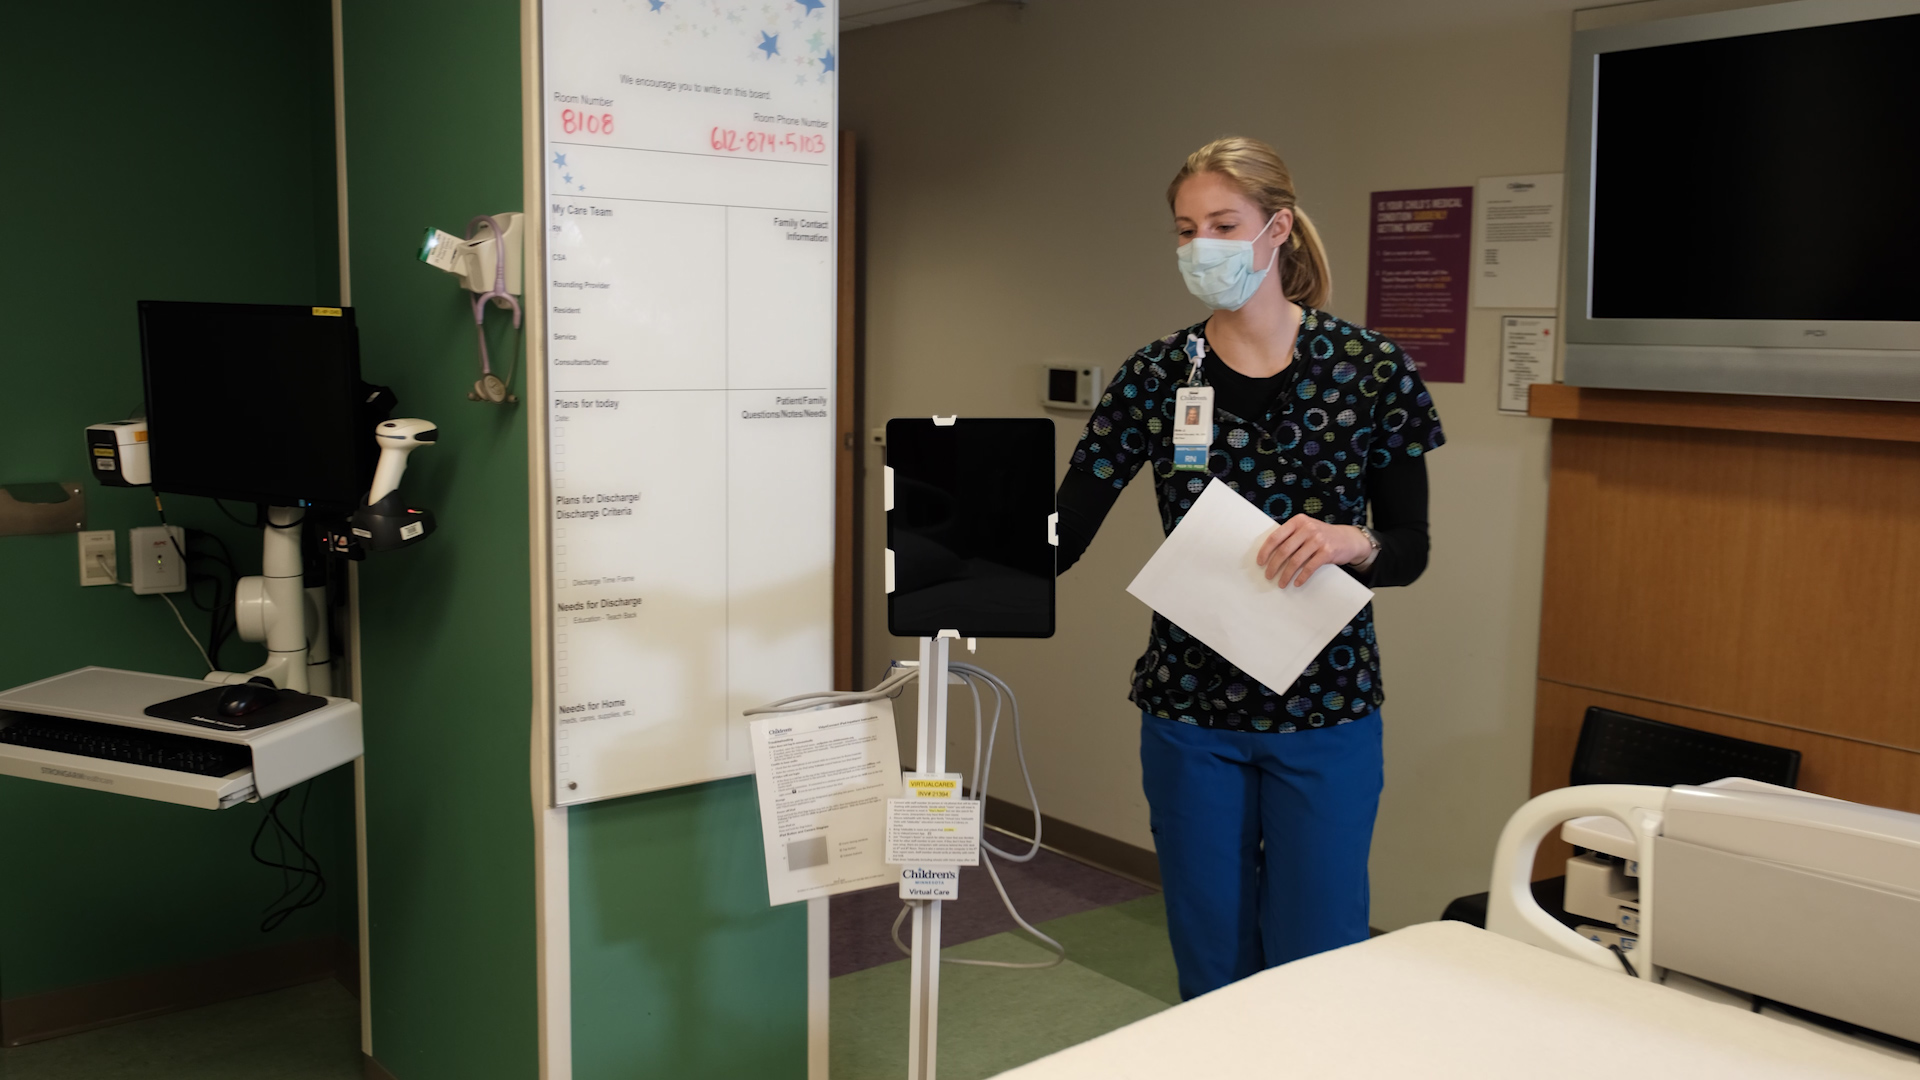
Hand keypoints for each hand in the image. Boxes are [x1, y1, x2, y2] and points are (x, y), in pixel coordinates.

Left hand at [1256, 517, 1370, 588]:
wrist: (1349, 539)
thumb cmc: (1322, 536)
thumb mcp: (1306, 529)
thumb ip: (1291, 536)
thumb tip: (1269, 554)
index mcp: (1298, 521)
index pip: (1276, 536)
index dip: (1265, 551)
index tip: (1260, 562)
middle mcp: (1307, 528)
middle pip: (1284, 550)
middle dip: (1273, 565)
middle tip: (1268, 575)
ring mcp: (1318, 540)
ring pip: (1295, 561)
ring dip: (1286, 575)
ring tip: (1281, 583)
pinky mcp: (1327, 551)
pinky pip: (1309, 567)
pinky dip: (1301, 577)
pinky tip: (1296, 583)